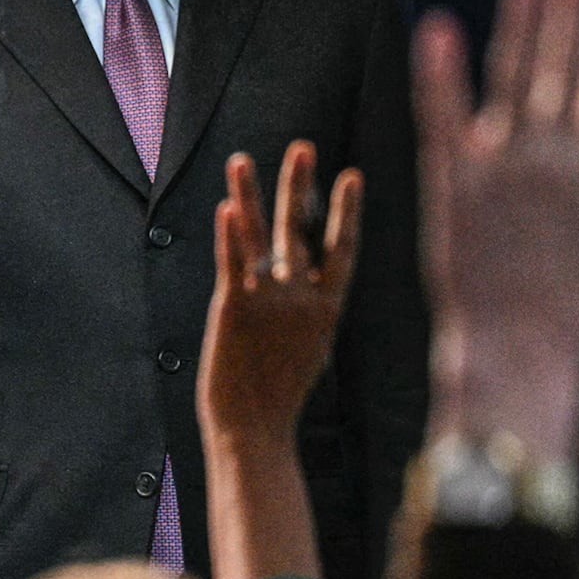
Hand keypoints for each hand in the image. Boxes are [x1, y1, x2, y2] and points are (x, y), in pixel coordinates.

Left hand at [198, 142, 361, 449]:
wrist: (254, 430)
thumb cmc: (275, 397)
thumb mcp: (305, 350)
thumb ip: (302, 314)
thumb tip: (299, 290)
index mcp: (326, 309)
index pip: (342, 248)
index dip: (346, 211)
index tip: (352, 175)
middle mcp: (302, 298)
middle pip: (301, 229)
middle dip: (299, 186)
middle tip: (302, 148)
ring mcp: (269, 301)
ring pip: (259, 236)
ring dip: (249, 195)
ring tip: (242, 159)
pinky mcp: (235, 309)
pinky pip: (232, 263)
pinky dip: (229, 235)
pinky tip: (225, 207)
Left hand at [418, 0, 578, 464]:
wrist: (514, 347)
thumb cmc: (576, 298)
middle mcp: (552, 157)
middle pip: (564, 62)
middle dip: (573, 4)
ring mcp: (499, 166)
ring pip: (512, 74)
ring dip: (522, 15)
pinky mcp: (450, 181)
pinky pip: (442, 116)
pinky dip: (441, 73)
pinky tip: (439, 25)